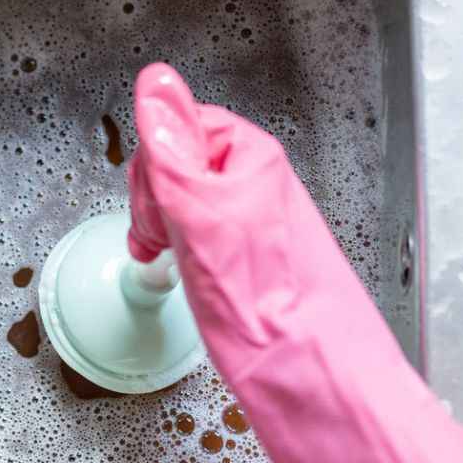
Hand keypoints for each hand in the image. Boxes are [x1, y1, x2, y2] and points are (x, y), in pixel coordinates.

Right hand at [127, 63, 462, 462]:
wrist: (312, 379)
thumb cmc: (265, 305)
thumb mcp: (203, 217)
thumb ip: (174, 150)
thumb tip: (155, 83)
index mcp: (251, 160)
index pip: (181, 126)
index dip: (154, 164)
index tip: (151, 204)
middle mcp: (254, 186)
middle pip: (179, 164)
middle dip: (155, 200)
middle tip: (158, 239)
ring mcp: (251, 224)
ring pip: (184, 203)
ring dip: (163, 229)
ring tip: (170, 263)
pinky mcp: (248, 261)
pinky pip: (198, 237)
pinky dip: (180, 253)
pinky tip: (186, 276)